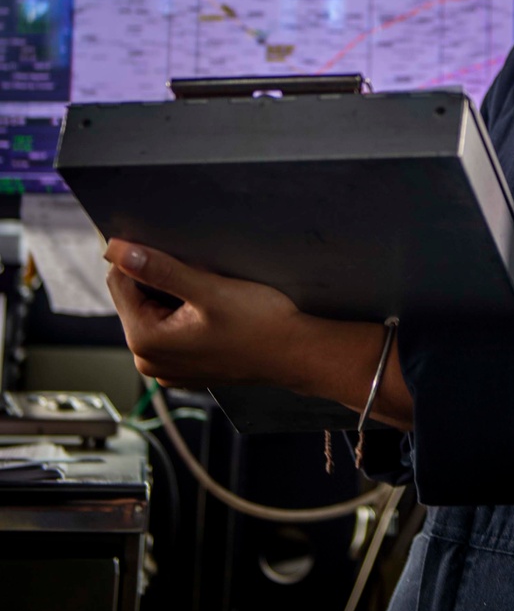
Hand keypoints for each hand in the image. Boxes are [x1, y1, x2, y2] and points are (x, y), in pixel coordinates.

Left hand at [103, 239, 413, 428]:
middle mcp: (150, 361)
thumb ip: (160, 268)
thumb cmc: (261, 325)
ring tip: (210, 291)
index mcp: (147, 342)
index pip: (120, 283)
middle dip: (160, 278)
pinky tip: (213, 309)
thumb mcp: (209, 288)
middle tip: (199, 273)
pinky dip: (186, 312)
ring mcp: (168, 367)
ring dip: (174, 294)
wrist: (298, 354)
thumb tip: (118, 250)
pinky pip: (172, 328)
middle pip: (136, 298)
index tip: (163, 243)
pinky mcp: (186, 366)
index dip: (138, 257)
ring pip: (155, 311)